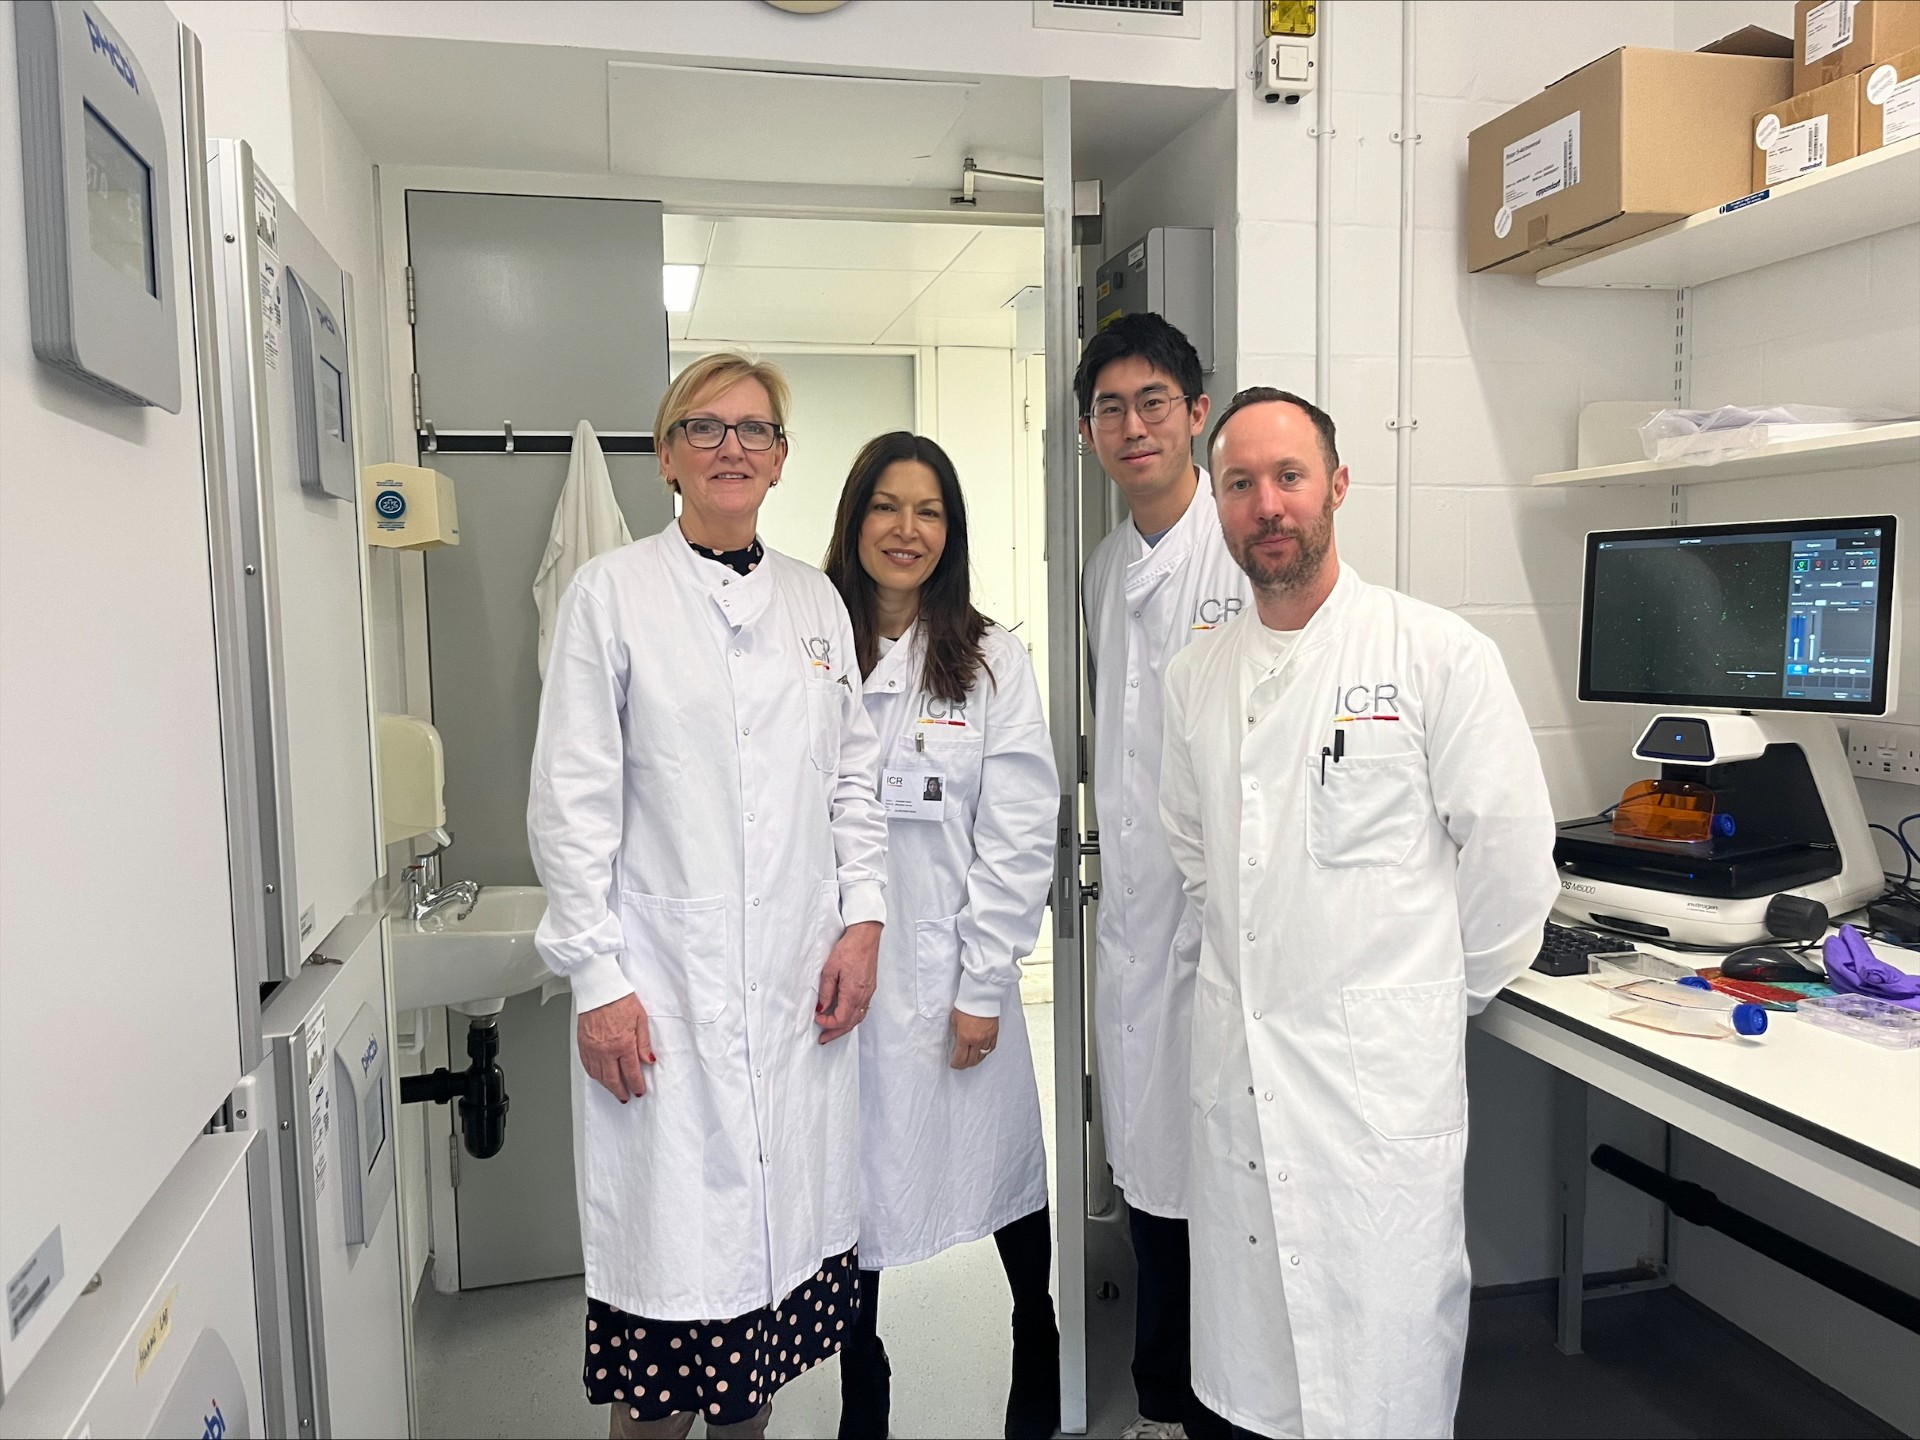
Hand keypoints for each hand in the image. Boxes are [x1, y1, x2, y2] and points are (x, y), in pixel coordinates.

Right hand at [577, 993, 653, 1102]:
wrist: (599, 989)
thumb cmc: (620, 999)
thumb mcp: (640, 1019)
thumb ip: (644, 1043)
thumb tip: (648, 1060)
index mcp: (623, 1044)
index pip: (631, 1073)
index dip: (636, 1085)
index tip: (639, 1090)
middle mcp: (606, 1050)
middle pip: (613, 1079)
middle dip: (621, 1091)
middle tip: (626, 1097)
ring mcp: (592, 1049)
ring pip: (599, 1076)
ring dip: (608, 1086)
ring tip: (615, 1090)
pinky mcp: (582, 1045)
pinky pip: (588, 1067)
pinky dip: (595, 1076)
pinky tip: (600, 1077)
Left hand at [816, 921, 881, 1043]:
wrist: (866, 936)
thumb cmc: (849, 949)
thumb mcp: (830, 969)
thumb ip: (826, 991)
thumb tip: (821, 1008)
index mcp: (853, 993)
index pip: (841, 1019)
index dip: (828, 1023)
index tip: (817, 1018)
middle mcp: (864, 996)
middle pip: (850, 1023)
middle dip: (835, 1033)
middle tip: (823, 1039)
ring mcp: (869, 993)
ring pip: (858, 1018)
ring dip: (844, 1027)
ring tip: (832, 1031)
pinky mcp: (870, 988)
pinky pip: (862, 1010)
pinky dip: (852, 1018)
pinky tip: (845, 1017)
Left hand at [950, 1009, 999, 1069]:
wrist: (981, 996)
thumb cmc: (966, 1005)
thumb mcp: (954, 1020)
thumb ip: (956, 1033)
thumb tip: (957, 1041)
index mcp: (964, 1038)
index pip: (960, 1058)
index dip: (956, 1064)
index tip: (954, 1064)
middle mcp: (976, 1041)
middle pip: (971, 1060)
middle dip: (965, 1065)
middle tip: (961, 1065)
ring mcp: (987, 1038)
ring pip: (982, 1056)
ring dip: (975, 1061)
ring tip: (971, 1061)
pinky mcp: (994, 1033)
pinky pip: (991, 1048)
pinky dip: (986, 1053)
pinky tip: (982, 1053)